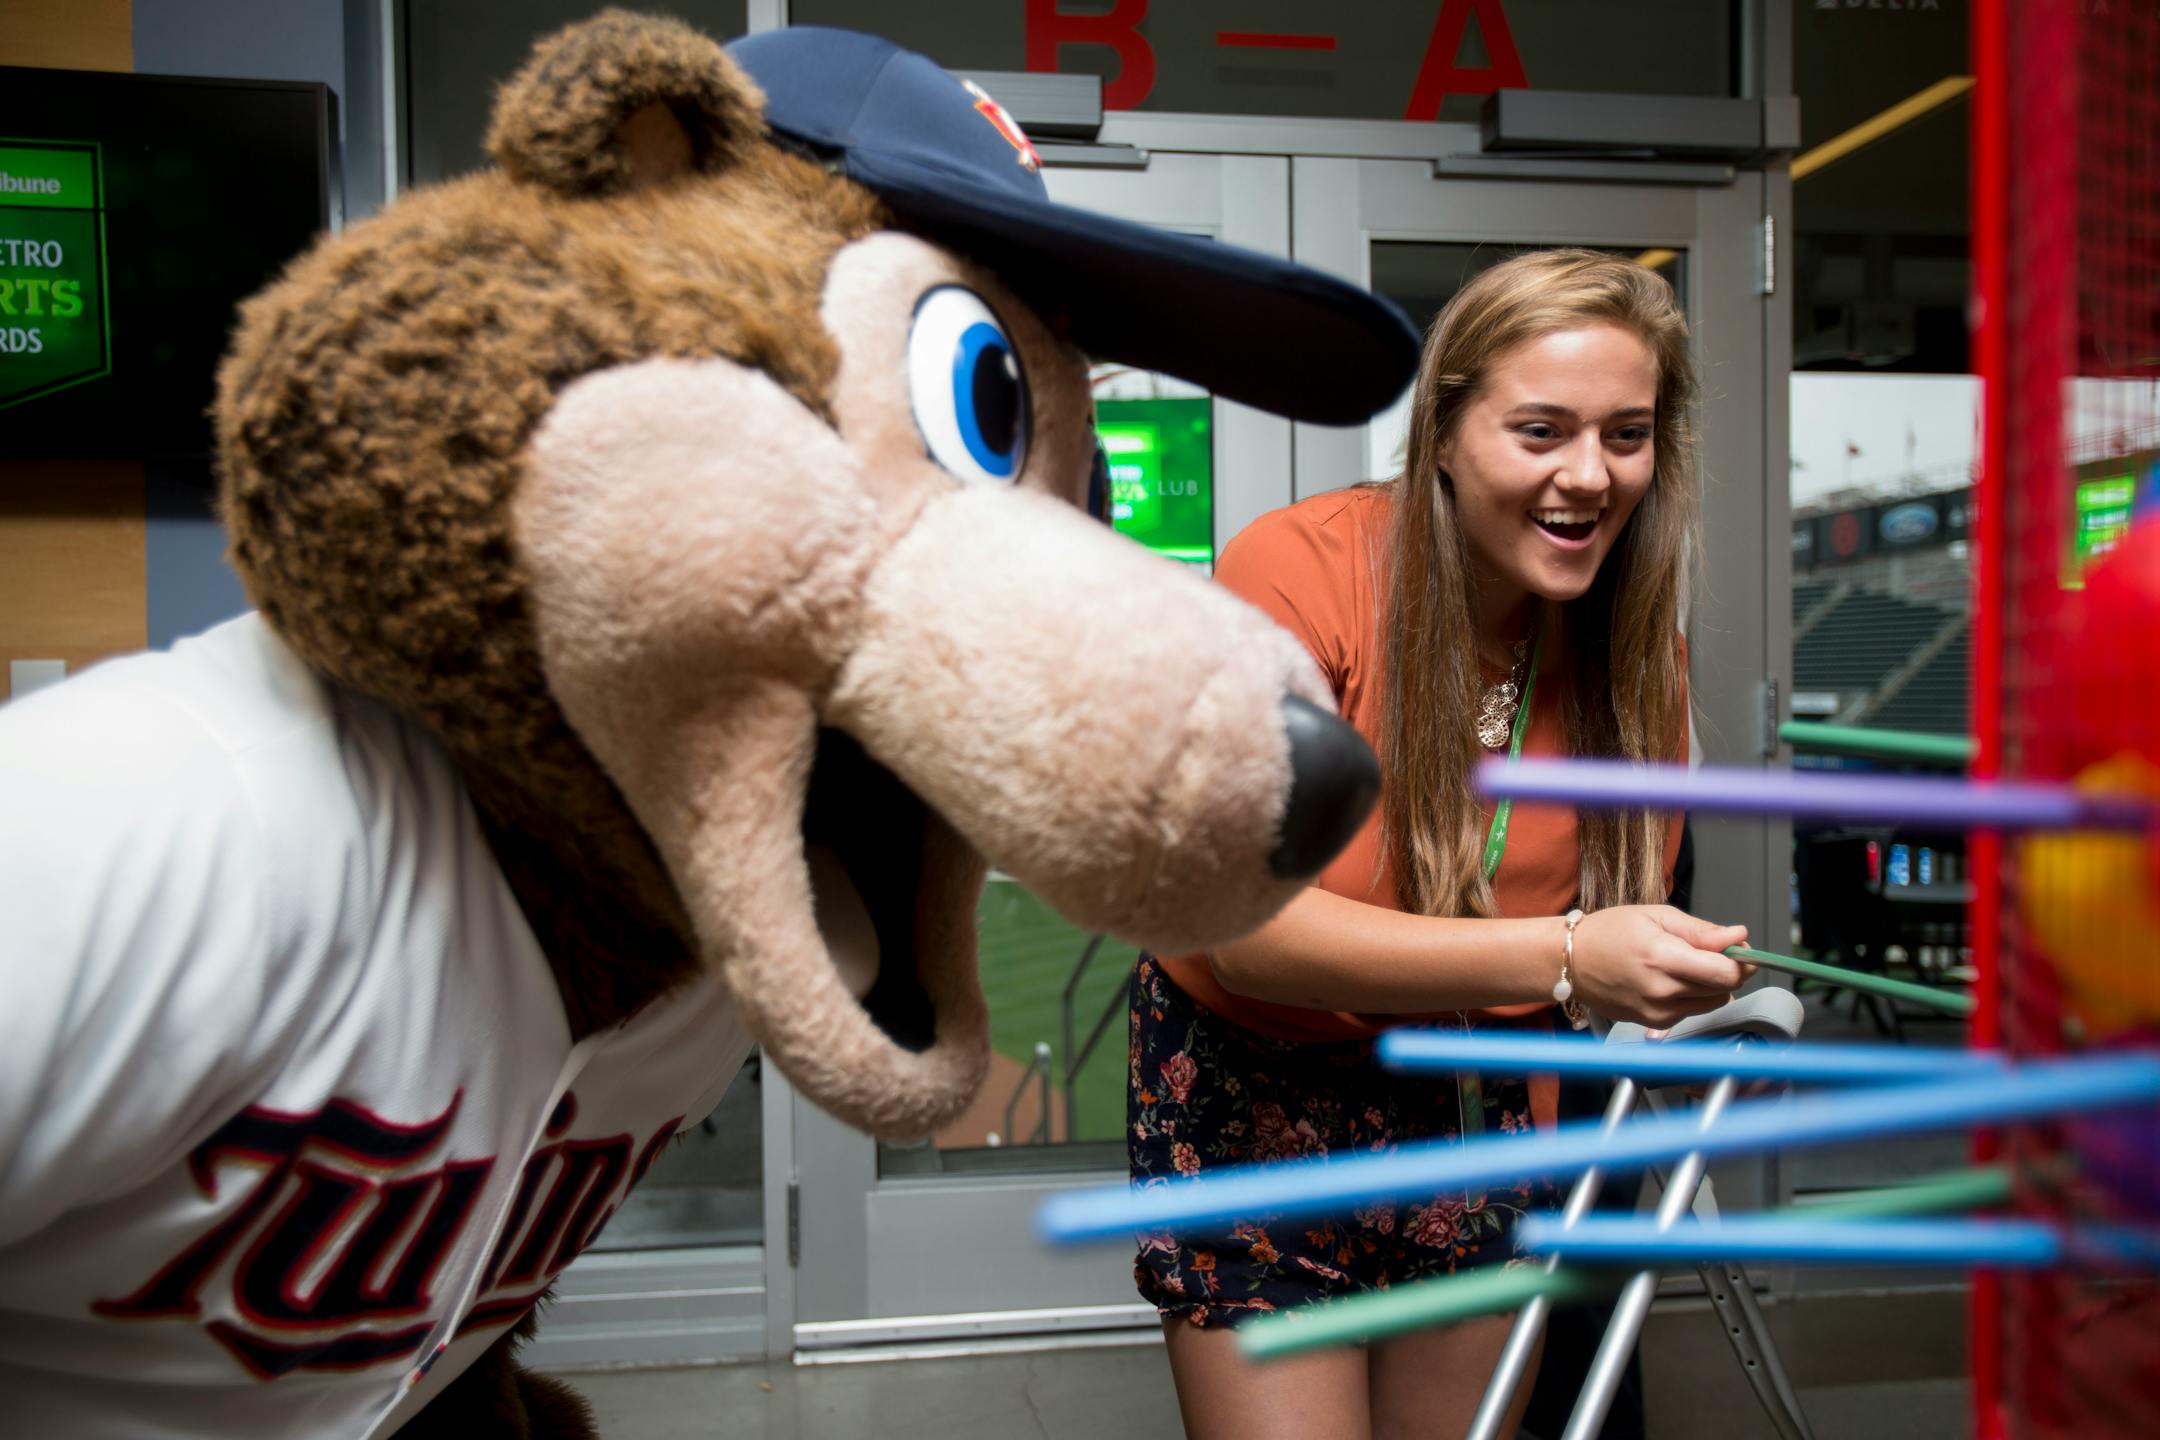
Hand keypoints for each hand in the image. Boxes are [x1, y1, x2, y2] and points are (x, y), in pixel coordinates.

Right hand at [1566, 905, 1753, 1028]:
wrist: (1570, 960)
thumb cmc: (1607, 933)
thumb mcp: (1656, 916)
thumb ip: (1701, 930)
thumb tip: (1737, 936)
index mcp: (1664, 958)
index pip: (1727, 972)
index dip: (1742, 960)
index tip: (1739, 948)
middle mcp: (1662, 991)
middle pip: (1724, 989)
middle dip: (1728, 969)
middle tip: (1712, 951)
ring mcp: (1658, 1012)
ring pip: (1712, 1002)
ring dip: (1711, 985)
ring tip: (1685, 965)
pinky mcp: (1653, 1023)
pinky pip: (1691, 1011)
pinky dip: (1692, 996)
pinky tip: (1670, 980)